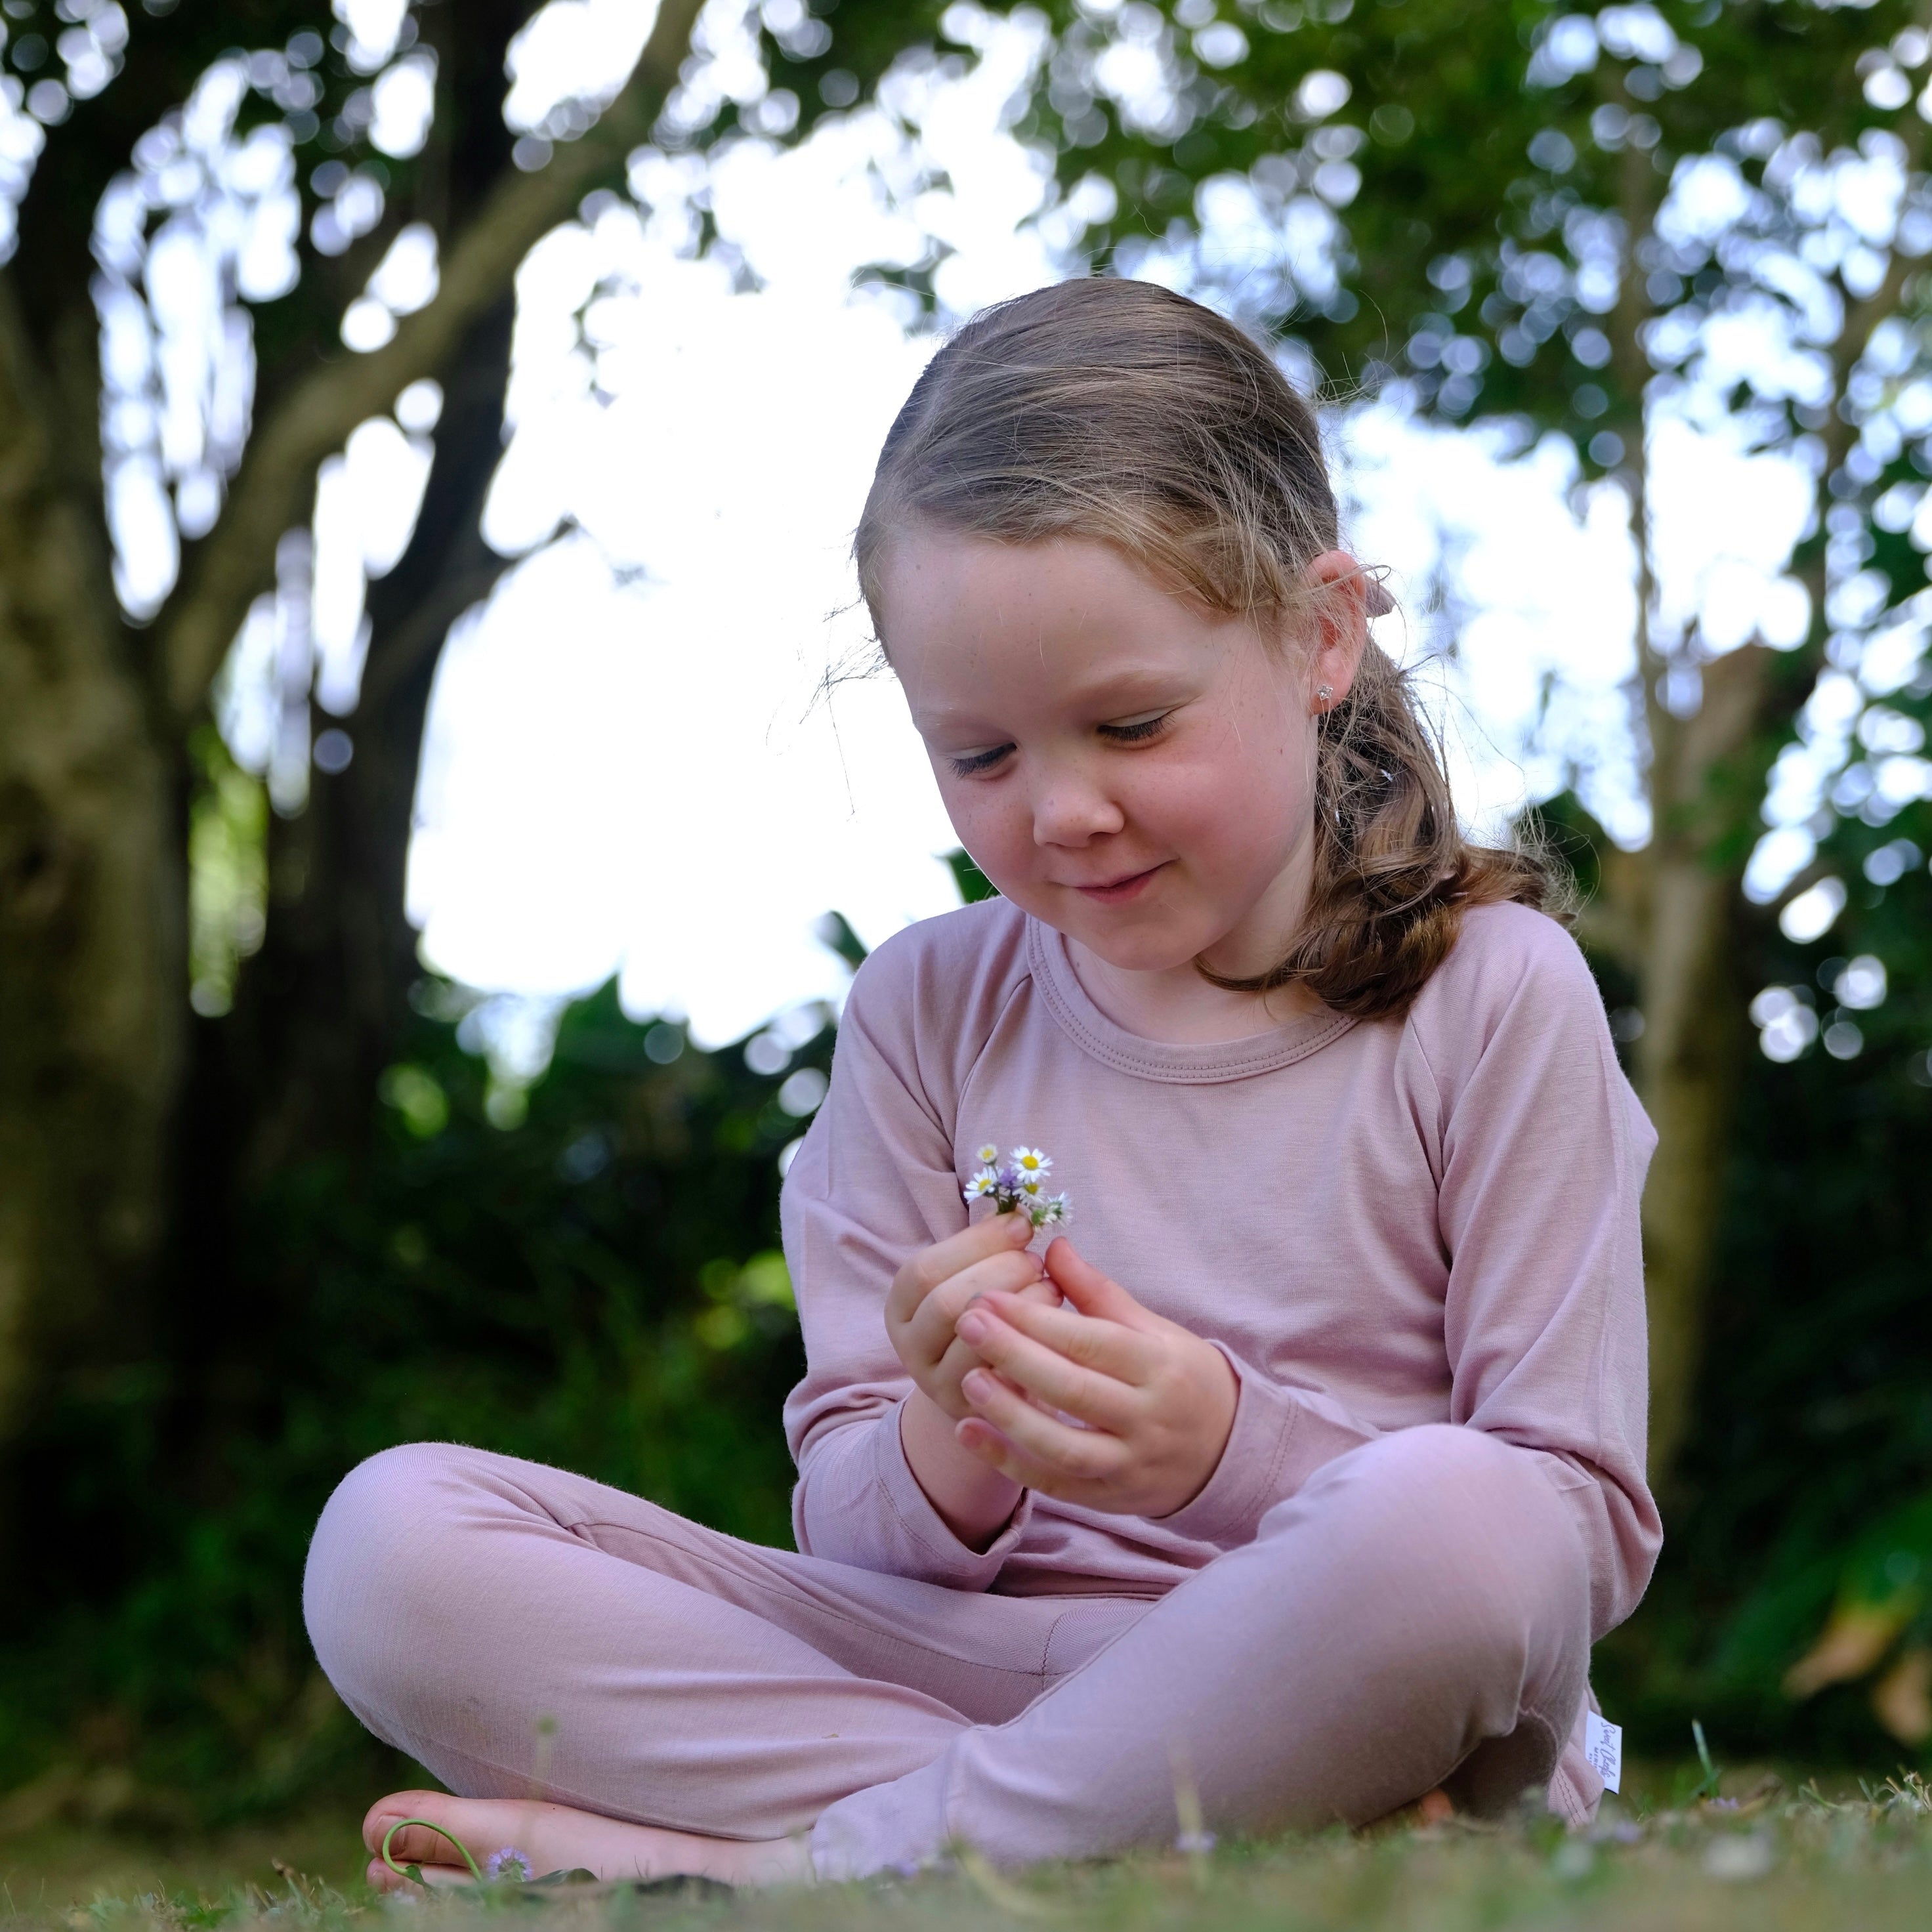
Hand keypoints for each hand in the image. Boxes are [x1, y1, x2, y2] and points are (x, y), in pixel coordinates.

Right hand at [883, 1212, 1059, 1419]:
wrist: (994, 1389)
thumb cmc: (989, 1317)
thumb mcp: (975, 1278)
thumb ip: (989, 1248)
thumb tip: (1018, 1215)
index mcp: (900, 1306)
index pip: (924, 1270)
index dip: (976, 1242)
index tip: (1021, 1226)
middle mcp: (910, 1347)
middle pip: (946, 1303)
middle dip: (1001, 1272)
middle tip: (1035, 1262)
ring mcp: (939, 1384)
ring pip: (976, 1339)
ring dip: (1022, 1304)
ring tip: (1050, 1288)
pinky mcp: (976, 1410)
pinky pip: (1005, 1372)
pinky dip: (1033, 1340)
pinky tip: (1055, 1325)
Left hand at [951, 1238, 1237, 1519]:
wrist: (1226, 1449)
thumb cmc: (1180, 1375)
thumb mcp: (1153, 1329)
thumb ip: (1099, 1293)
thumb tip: (1054, 1246)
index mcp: (1160, 1365)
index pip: (1091, 1341)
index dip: (1036, 1319)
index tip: (989, 1296)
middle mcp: (1148, 1417)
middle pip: (1073, 1389)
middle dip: (1015, 1355)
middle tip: (967, 1323)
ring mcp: (1130, 1463)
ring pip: (1063, 1446)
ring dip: (1011, 1414)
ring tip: (967, 1380)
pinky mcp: (1110, 1498)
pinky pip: (1055, 1485)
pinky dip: (1010, 1462)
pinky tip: (969, 1432)